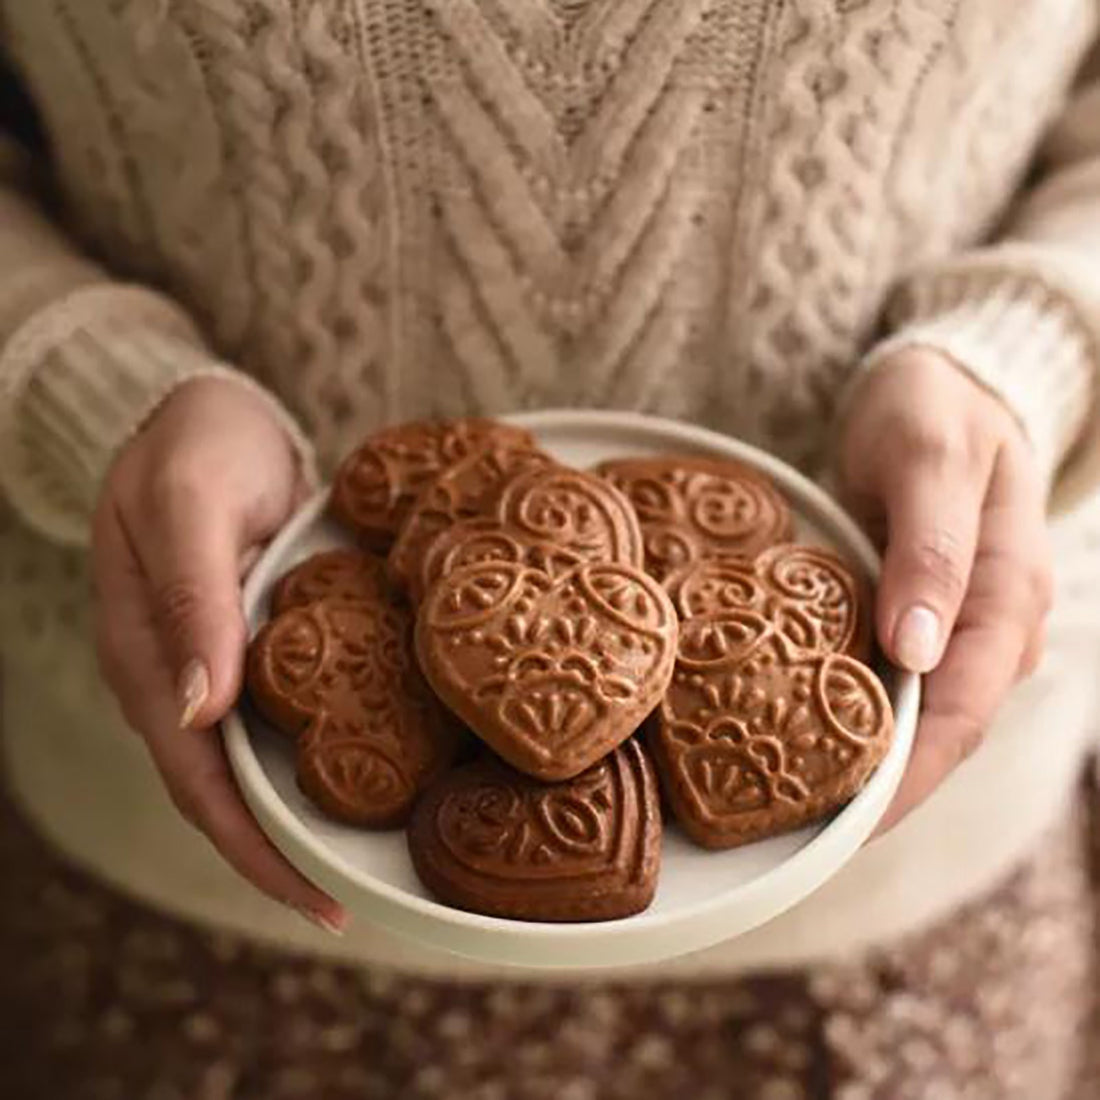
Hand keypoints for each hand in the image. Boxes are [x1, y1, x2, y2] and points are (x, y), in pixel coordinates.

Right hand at [92, 378, 345, 931]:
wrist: (209, 411)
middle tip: (348, 902)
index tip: (313, 896)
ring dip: (293, 816)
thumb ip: (191, 599)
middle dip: (276, 853)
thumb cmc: (196, 445)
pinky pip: (271, 715)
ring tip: (359, 861)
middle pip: (220, 790)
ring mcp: (209, 661)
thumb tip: (199, 710)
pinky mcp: (246, 642)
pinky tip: (358, 769)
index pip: (195, 779)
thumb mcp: (191, 502)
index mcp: (146, 654)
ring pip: (246, 762)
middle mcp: (175, 674)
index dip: (250, 846)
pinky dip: (308, 754)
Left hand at [838, 348, 1052, 831]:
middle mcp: (988, 628)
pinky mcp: (917, 617)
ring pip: (916, 717)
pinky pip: (891, 682)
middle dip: (880, 792)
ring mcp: (954, 626)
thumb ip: (931, 548)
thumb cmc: (933, 408)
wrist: (935, 383)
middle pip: (939, 734)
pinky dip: (852, 714)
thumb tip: (914, 653)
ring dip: (864, 762)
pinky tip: (803, 734)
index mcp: (1006, 597)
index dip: (905, 778)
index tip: (844, 825)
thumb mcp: (929, 457)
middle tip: (800, 836)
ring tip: (793, 803)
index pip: (960, 714)